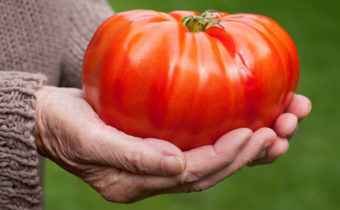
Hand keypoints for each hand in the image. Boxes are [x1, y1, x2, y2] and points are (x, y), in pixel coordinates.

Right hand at [33, 86, 309, 202]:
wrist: (50, 119)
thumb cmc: (65, 125)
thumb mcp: (90, 138)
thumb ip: (131, 156)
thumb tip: (176, 165)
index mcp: (133, 184)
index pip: (188, 176)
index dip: (222, 157)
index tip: (250, 134)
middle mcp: (149, 179)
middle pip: (205, 174)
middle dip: (241, 157)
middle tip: (273, 134)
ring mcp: (154, 165)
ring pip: (206, 164)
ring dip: (240, 151)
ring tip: (272, 134)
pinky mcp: (156, 148)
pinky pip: (196, 148)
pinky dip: (222, 140)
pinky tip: (244, 127)